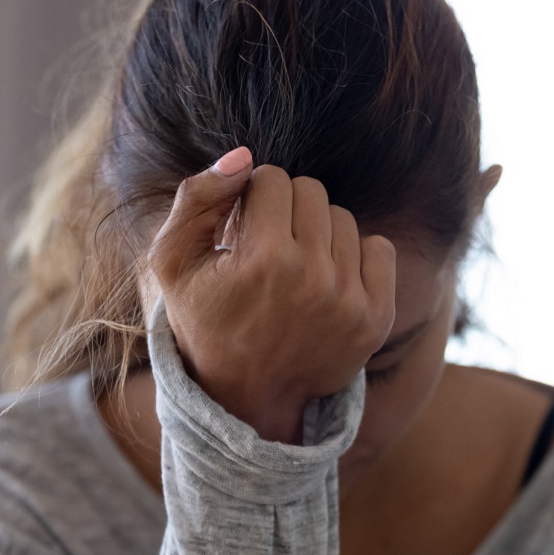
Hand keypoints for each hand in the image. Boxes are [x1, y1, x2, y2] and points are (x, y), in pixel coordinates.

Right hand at [147, 147, 396, 444]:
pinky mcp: (376, 318)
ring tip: (295, 267)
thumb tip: (244, 156)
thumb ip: (197, 199)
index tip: (243, 232)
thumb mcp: (174, 263)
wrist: (247, 398)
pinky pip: (380, 249)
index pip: (272, 178)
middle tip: (268, 248)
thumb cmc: (205, 322)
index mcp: (263, 260)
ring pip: (344, 218)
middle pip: (312, 191)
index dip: (253, 199)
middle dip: (286, 211)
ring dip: (318, 233)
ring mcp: (350, 300)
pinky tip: (327, 279)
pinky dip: (355, 256)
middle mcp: (313, 278)